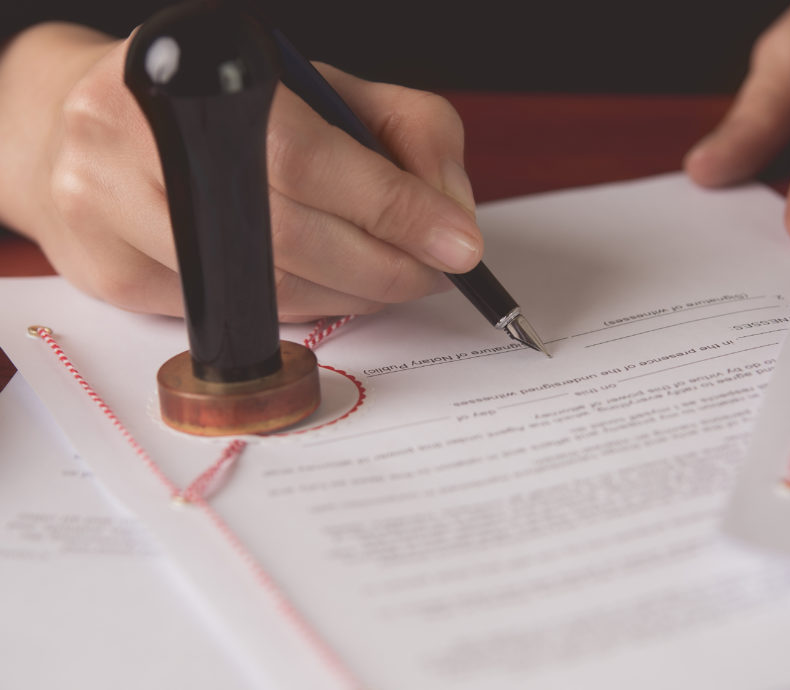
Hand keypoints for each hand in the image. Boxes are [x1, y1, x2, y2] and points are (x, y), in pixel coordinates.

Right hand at [0, 22, 479, 320]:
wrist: (89, 122)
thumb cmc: (222, 105)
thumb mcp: (324, 89)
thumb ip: (407, 132)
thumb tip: (451, 216)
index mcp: (196, 70)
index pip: (308, 157)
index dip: (392, 208)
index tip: (457, 246)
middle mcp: (132, 134)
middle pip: (288, 238)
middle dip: (383, 268)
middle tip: (432, 272)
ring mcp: (108, 208)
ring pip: (262, 289)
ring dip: (349, 295)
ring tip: (387, 276)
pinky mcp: (108, 272)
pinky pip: (231, 313)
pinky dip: (297, 308)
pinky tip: (321, 284)